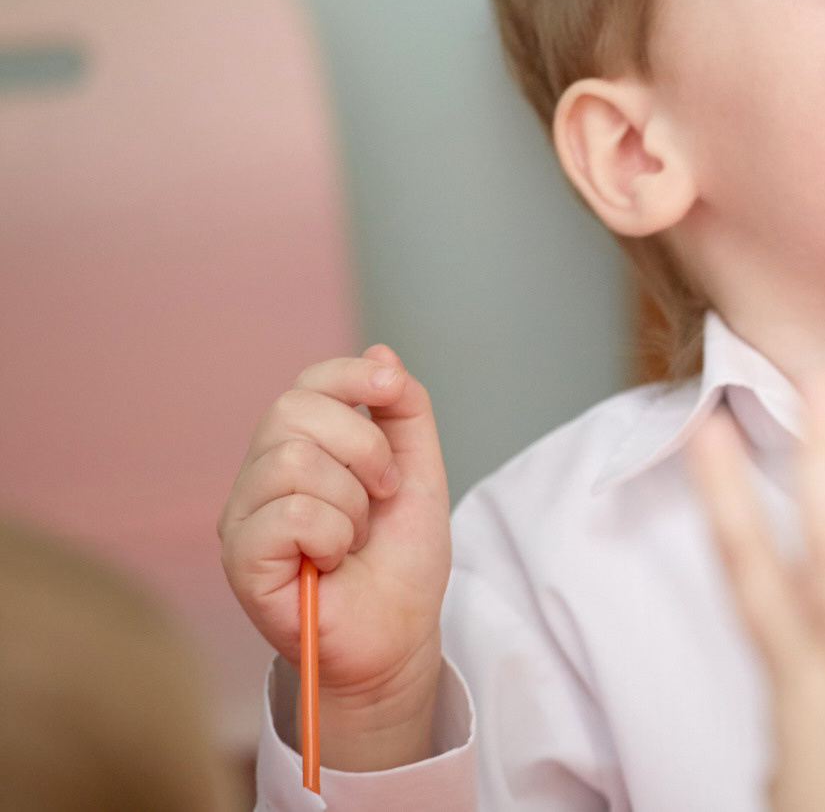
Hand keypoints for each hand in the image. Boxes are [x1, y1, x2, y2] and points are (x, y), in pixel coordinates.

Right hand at [218, 345, 451, 770]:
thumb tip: (381, 354)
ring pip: (291, 461)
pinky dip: (330, 534)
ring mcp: (242, 518)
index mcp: (297, 450)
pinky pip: (288, 514)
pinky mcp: (240, 560)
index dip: (353, 377)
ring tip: (355, 536)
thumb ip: (405, 412)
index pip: (307, 383)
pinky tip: (332, 561)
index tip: (393, 393)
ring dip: (350, 500)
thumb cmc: (400, 561)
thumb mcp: (419, 473)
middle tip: (383, 494)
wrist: (399, 636)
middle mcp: (259, 477)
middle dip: (363, 446)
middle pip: (293, 410)